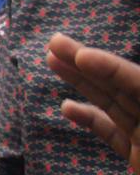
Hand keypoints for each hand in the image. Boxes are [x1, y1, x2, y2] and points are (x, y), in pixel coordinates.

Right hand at [47, 32, 139, 172]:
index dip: (113, 69)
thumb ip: (124, 127)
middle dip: (88, 64)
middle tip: (54, 41)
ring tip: (51, 60)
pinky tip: (66, 107)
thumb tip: (89, 110)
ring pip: (112, 104)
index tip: (83, 56)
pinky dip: (89, 119)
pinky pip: (113, 133)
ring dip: (80, 82)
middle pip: (123, 86)